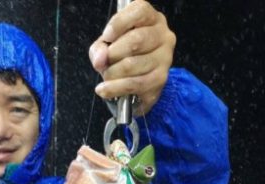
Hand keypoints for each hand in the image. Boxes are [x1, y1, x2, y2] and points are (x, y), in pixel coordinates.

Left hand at [89, 0, 175, 114]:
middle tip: (104, 62)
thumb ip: (100, 48)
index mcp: (151, 19)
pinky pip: (134, 84)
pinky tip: (104, 90)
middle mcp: (163, 35)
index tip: (106, 36)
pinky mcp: (160, 79)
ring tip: (107, 76)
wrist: (137, 85)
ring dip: (112, 73)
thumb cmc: (123, 57)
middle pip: (136, 40)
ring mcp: (164, 58)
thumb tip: (100, 59)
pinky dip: (114, 88)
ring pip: (132, 64)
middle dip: (113, 54)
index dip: (119, 23)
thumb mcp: (107, 46)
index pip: (139, 12)